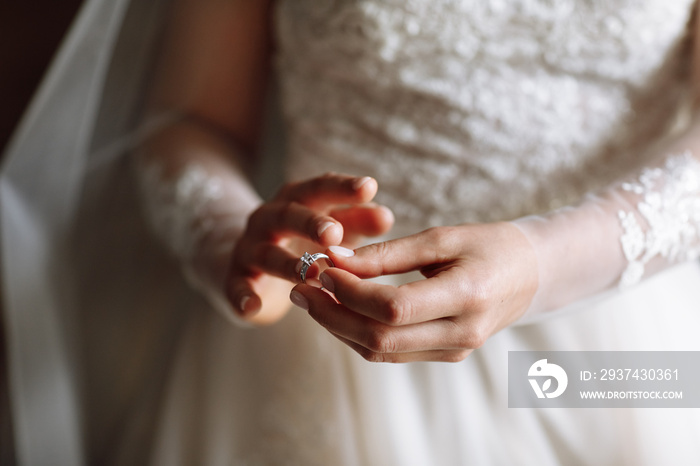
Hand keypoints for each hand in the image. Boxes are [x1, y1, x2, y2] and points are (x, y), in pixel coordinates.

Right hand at [226, 173, 393, 324]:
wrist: (246, 262)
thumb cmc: (303, 242)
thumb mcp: (333, 229)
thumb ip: (357, 221)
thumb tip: (386, 216)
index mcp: (296, 200)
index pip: (319, 188)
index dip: (342, 188)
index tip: (369, 187)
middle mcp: (269, 219)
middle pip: (288, 215)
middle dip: (310, 223)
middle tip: (334, 233)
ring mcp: (250, 248)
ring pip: (267, 253)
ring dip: (287, 264)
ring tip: (309, 275)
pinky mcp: (236, 278)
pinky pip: (236, 286)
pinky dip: (243, 296)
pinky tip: (252, 306)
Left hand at [290, 222, 538, 361]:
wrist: (532, 274)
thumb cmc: (490, 245)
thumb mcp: (441, 237)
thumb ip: (388, 253)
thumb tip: (335, 260)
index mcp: (467, 297)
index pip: (392, 307)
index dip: (350, 291)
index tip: (321, 268)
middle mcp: (461, 333)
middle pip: (380, 338)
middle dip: (332, 314)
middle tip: (302, 287)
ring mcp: (454, 350)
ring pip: (379, 351)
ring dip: (338, 326)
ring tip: (312, 296)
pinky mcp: (444, 354)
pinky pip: (391, 352)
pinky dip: (358, 332)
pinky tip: (339, 308)